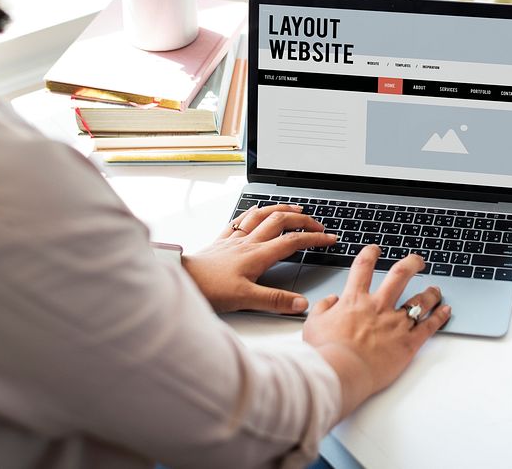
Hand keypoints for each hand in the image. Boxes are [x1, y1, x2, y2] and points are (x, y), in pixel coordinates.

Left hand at [183, 204, 335, 313]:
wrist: (182, 278)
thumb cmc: (209, 288)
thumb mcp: (245, 299)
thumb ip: (275, 300)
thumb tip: (301, 304)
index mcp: (257, 255)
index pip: (293, 242)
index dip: (314, 238)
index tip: (330, 238)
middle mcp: (248, 242)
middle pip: (280, 222)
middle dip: (302, 220)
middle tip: (317, 224)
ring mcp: (234, 239)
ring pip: (261, 215)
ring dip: (280, 209)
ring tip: (294, 208)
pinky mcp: (221, 241)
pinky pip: (240, 220)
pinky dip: (253, 212)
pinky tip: (255, 210)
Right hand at [302, 245, 451, 417]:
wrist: (341, 372)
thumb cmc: (327, 352)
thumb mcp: (314, 324)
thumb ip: (324, 307)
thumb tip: (332, 299)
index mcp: (355, 300)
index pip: (363, 267)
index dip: (370, 254)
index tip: (375, 250)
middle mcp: (378, 306)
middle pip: (400, 275)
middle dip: (411, 264)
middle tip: (417, 260)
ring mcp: (395, 323)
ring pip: (419, 300)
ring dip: (430, 292)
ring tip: (435, 289)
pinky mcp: (408, 343)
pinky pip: (429, 326)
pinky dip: (440, 316)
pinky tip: (445, 310)